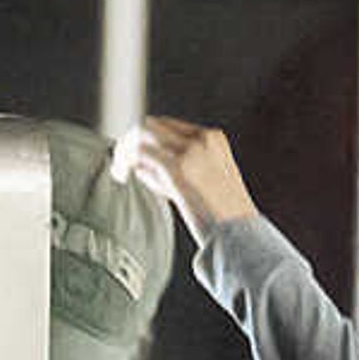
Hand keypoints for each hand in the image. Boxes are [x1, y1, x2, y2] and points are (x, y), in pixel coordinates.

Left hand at [119, 115, 257, 238]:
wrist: (240, 234)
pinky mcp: (178, 168)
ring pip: (142, 135)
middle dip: (131, 142)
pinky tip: (121, 175)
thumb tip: (143, 167)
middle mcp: (201, 139)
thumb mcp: (206, 182)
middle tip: (120, 164)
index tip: (134, 159)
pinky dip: (125, 162)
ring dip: (124, 151)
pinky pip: (141, 154)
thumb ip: (178, 170)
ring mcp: (190, 152)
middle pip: (152, 126)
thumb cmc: (224, 217)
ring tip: (118, 171)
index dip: (146, 140)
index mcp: (212, 138)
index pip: (167, 126)